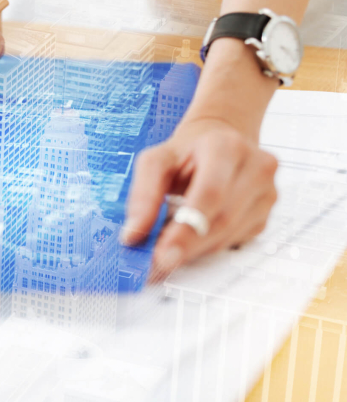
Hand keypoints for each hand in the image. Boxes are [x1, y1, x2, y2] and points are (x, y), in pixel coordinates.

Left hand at [121, 116, 278, 280]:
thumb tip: (134, 233)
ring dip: (195, 248)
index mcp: (226, 147)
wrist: (217, 140)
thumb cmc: (186, 151)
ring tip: (167, 248)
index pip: (210, 193)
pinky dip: (207, 246)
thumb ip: (143, 194)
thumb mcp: (156, 161)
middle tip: (158, 261)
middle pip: (222, 219)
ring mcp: (266, 193)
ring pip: (228, 235)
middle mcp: (255, 168)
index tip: (163, 254)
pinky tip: (191, 239)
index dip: (187, 228)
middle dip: (187, 245)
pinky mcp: (265, 214)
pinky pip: (235, 240)